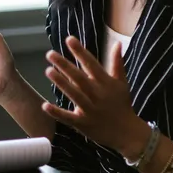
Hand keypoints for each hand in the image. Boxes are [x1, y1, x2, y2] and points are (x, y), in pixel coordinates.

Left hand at [42, 36, 147, 153]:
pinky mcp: (83, 124)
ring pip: (74, 94)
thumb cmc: (122, 104)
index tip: (69, 39)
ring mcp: (90, 110)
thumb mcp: (121, 83)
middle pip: (79, 78)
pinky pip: (68, 117)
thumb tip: (117, 43)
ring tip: (48, 71)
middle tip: (50, 54)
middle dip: (65, 65)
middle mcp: (98, 95)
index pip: (91, 64)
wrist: (127, 133)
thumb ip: (117, 63)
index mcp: (106, 83)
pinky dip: (57, 113)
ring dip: (61, 83)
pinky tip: (45, 105)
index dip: (80, 52)